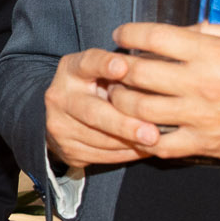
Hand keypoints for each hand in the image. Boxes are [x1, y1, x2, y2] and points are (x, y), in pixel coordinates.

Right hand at [44, 46, 151, 168]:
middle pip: (94, 113)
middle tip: (152, 134)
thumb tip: (159, 79)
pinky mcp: (67, 149)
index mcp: (71, 70)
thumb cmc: (97, 86)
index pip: (87, 64)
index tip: (123, 67)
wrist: (66, 114)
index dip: (104, 65)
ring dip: (131, 143)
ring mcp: (60, 125)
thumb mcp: (104, 71)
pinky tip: (144, 150)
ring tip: (157, 142)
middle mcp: (60, 96)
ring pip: (100, 140)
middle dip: (124, 125)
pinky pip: (102, 156)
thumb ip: (124, 71)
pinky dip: (126, 154)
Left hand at [101, 21, 219, 165]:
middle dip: (118, 68)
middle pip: (139, 73)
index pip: (156, 37)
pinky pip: (159, 145)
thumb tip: (187, 28)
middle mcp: (200, 83)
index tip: (122, 34)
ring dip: (122, 102)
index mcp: (212, 52)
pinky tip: (139, 129)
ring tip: (119, 96)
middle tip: (113, 67)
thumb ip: (218, 29)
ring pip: (140, 110)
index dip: (131, 33)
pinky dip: (143, 137)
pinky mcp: (202, 143)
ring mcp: (198, 116)